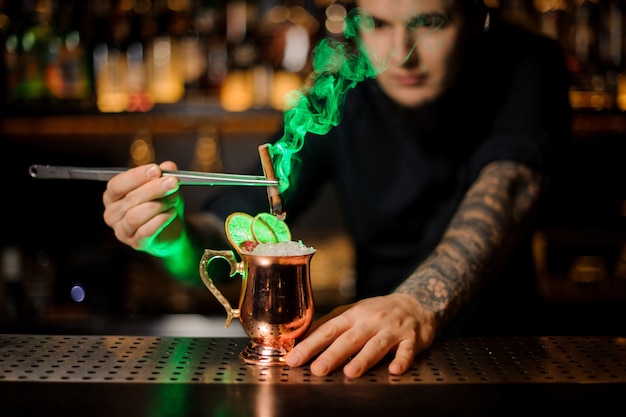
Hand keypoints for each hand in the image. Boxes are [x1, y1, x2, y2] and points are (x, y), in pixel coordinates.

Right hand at [102, 161, 183, 255]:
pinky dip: (161, 219)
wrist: (171, 230)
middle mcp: (112, 214)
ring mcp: (122, 230)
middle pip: (129, 199)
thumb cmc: (162, 205)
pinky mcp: (136, 243)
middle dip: (154, 188)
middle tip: (173, 182)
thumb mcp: (164, 186)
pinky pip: (146, 230)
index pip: (117, 184)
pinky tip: (171, 213)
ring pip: (135, 216)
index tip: (156, 170)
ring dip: (158, 205)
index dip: (136, 176)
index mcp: (112, 196)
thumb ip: (165, 175)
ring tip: (174, 199)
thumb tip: (169, 167)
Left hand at [285, 293, 436, 377]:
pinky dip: (402, 359)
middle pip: (349, 339)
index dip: (310, 344)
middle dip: (332, 354)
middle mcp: (371, 321)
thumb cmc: (377, 312)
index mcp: (353, 315)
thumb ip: (329, 324)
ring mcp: (392, 329)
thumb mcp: (352, 312)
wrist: (415, 303)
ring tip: (350, 372)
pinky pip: (407, 350)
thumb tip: (300, 338)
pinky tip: (395, 370)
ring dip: (363, 359)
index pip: (328, 330)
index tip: (294, 358)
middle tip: (317, 369)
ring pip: (376, 345)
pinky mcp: (412, 338)